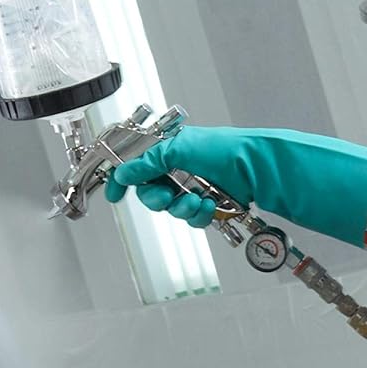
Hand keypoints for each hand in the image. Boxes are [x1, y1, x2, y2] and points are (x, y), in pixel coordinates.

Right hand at [105, 125, 366, 247]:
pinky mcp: (206, 206)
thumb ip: (147, 162)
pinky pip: (191, 218)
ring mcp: (191, 189)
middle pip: (150, 195)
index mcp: (167, 152)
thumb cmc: (221, 149)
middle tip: (168, 195)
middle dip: (158, 199)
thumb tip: (124, 174)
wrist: (253, 168)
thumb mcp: (177, 148)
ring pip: (171, 210)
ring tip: (199, 198)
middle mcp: (177, 171)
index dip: (122, 182)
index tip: (113, 195)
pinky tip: (211, 204)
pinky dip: (199, 213)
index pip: (135, 168)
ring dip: (183, 207)